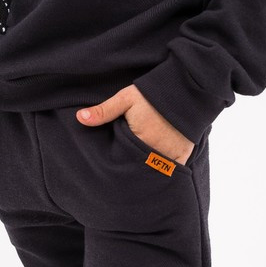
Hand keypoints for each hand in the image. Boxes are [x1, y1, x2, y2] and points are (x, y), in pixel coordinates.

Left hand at [76, 84, 194, 165]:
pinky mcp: (182, 156)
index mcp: (139, 142)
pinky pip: (172, 172)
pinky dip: (165, 172)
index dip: (118, 164)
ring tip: (138, 177)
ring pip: (155, 173)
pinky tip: (156, 173)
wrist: (185, 89)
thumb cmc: (153, 95)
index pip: (123, 161)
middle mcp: (155, 154)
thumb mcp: (126, 99)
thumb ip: (104, 111)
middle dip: (131, 171)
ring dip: (147, 173)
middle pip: (138, 170)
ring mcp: (171, 157)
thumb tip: (79, 118)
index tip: (114, 165)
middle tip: (124, 176)